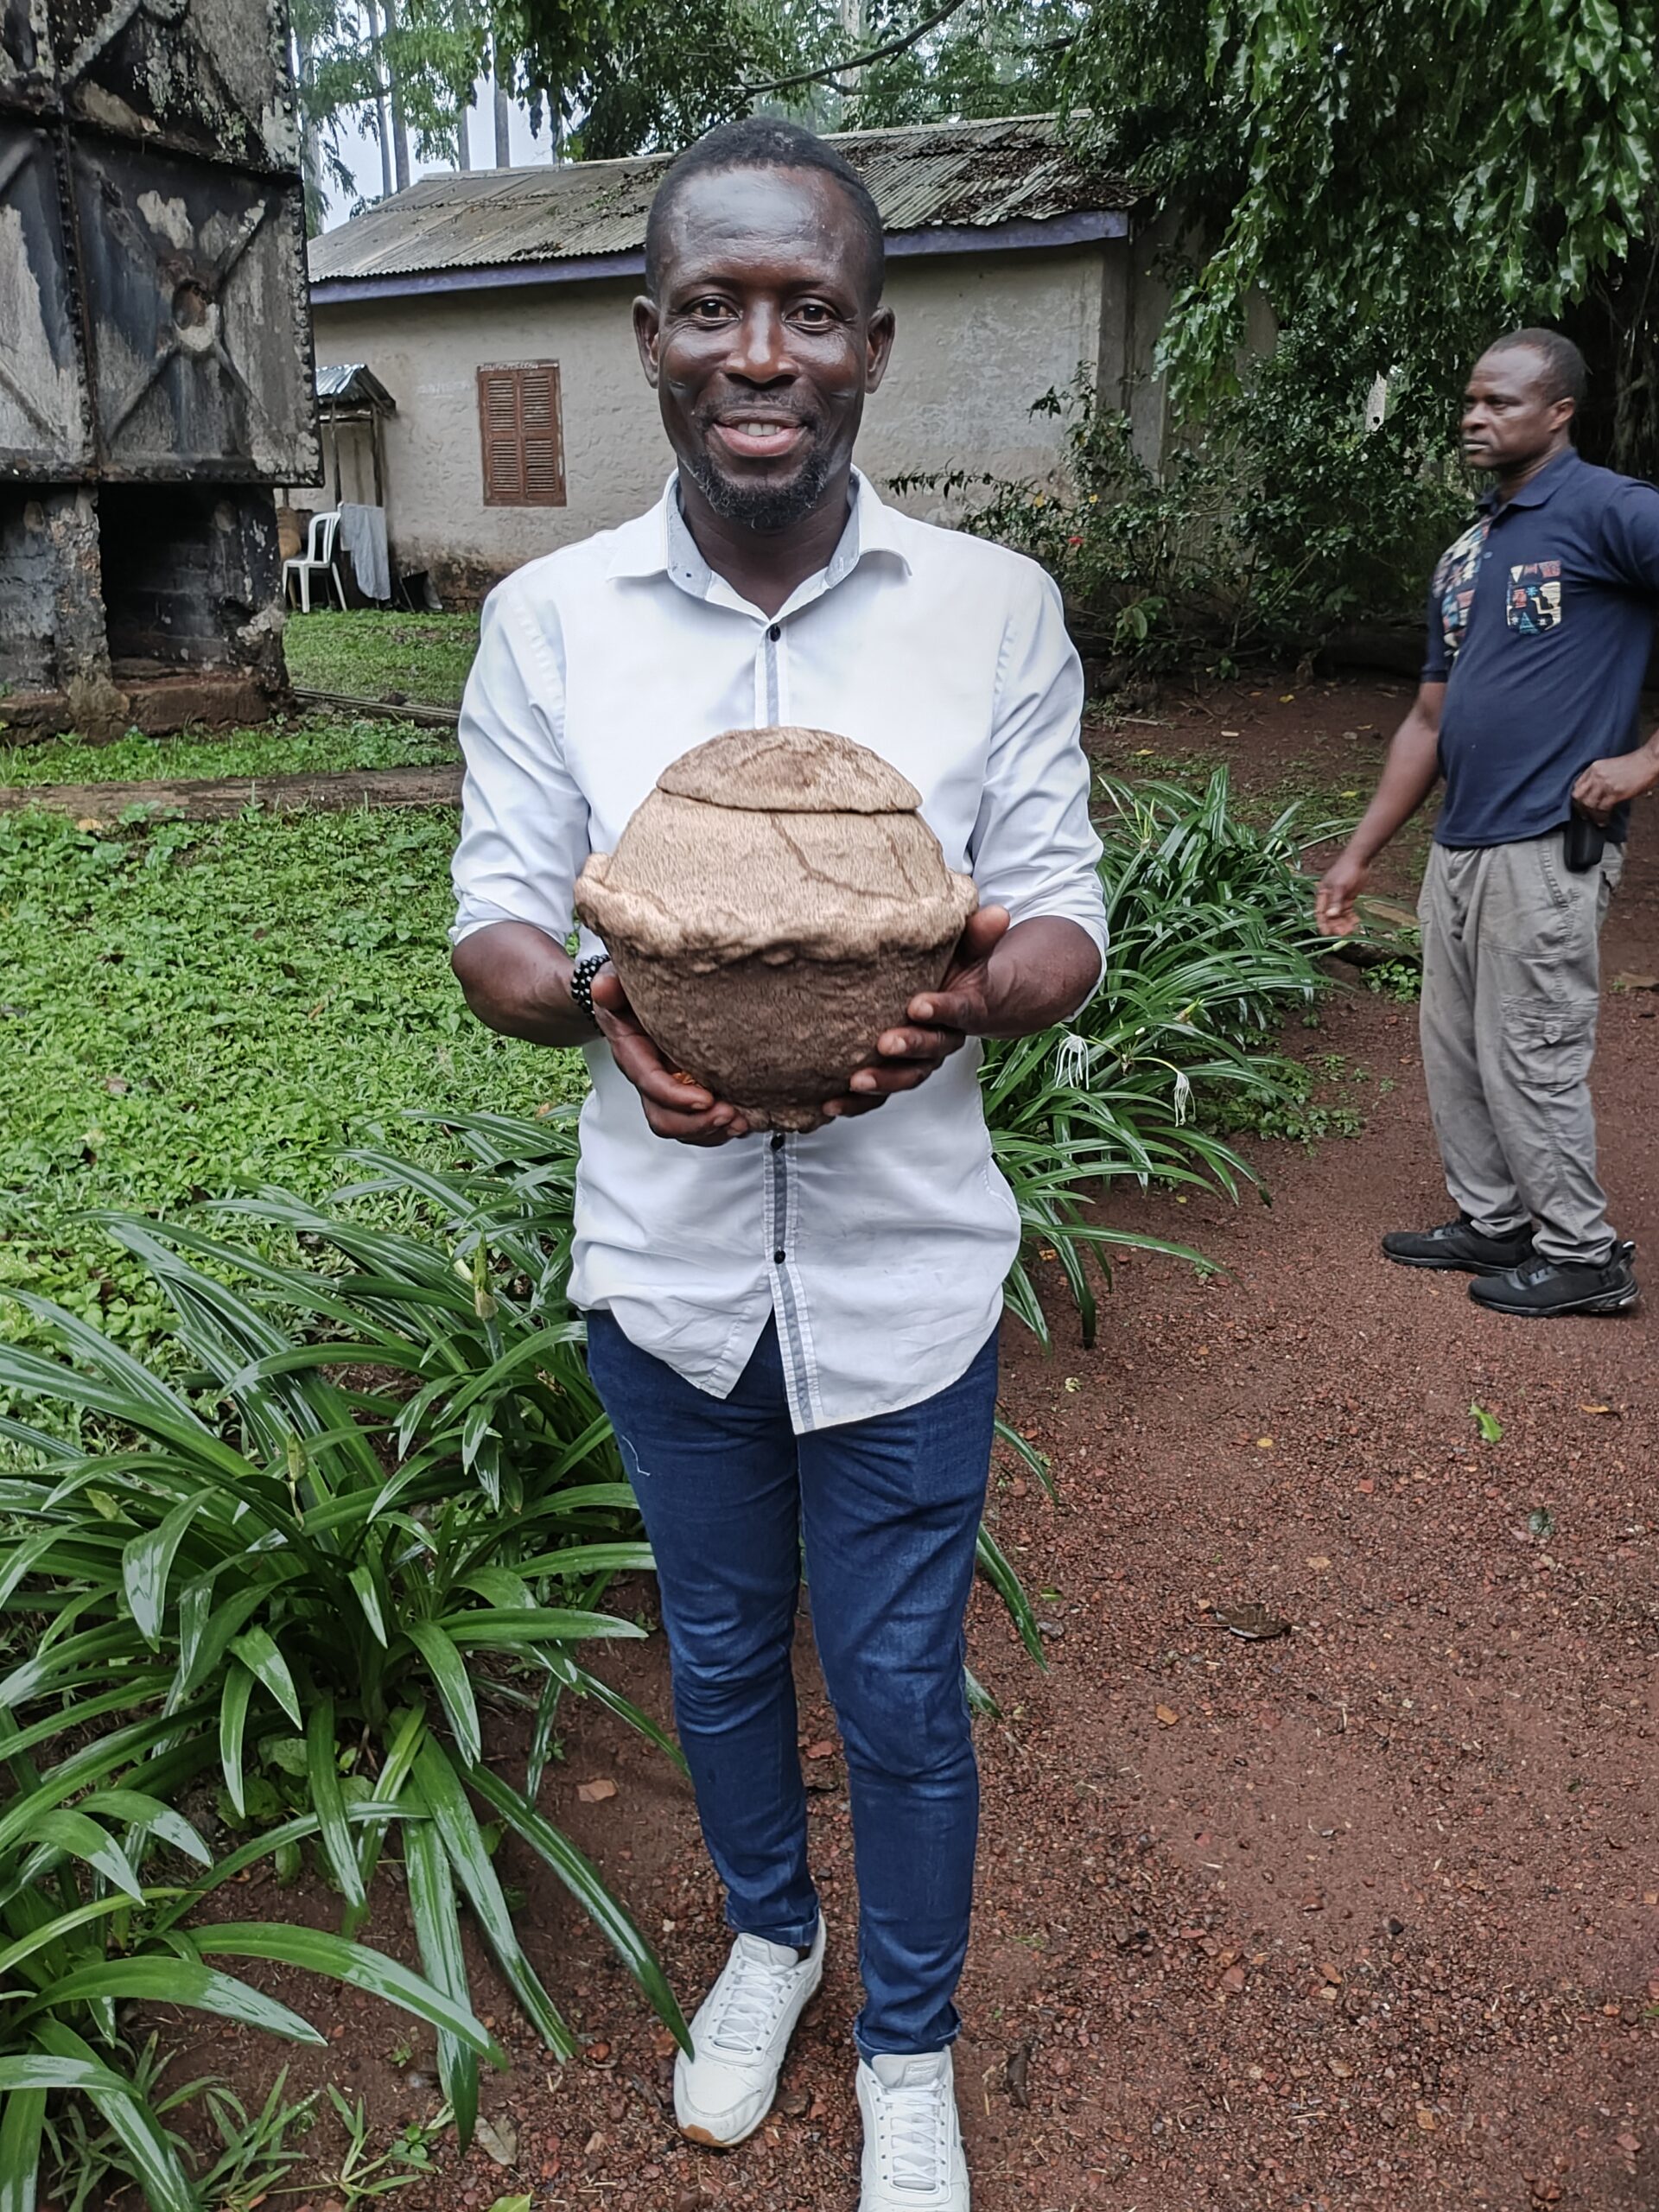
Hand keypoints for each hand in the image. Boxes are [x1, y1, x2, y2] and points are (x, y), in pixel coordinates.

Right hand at [590, 968, 752, 1145]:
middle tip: (729, 1113)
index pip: (650, 1083)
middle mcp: (648, 1077)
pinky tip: (742, 1119)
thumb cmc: (628, 992)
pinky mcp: (686, 1090)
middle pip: (663, 1116)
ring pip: (681, 1126)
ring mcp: (667, 1088)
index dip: (676, 1097)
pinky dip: (719, 1127)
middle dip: (696, 1123)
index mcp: (632, 1053)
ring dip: (712, 1130)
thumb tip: (603, 987)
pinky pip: (697, 1121)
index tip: (706, 1099)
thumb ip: (611, 986)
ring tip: (740, 1121)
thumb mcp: (617, 982)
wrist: (632, 999)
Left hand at [827, 906, 1013, 1118]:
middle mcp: (944, 1041)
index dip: (941, 1010)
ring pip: (905, 1078)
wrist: (966, 1002)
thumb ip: (978, 935)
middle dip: (908, 1049)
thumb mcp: (970, 950)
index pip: (958, 1011)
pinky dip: (857, 1103)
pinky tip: (830, 1104)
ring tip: (855, 1082)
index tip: (919, 1005)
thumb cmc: (960, 971)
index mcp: (965, 1010)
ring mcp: (921, 1061)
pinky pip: (880, 1095)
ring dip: (881, 1083)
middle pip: (930, 1051)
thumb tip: (996, 912)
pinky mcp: (897, 1073)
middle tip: (885, 1044)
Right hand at [1314, 848, 1367, 936]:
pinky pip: (1348, 912)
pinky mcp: (1348, 899)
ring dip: (1344, 923)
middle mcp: (1329, 899)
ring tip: (1351, 930)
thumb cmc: (1346, 870)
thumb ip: (1336, 902)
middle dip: (1335, 925)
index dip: (1322, 923)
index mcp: (1323, 895)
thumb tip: (1331, 916)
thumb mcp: (1340, 886)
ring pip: (1339, 916)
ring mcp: (1339, 899)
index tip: (1326, 933)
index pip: (1320, 913)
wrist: (1359, 860)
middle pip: (1330, 916)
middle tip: (1343, 933)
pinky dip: (1351, 918)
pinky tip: (1356, 922)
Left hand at [1572, 750, 1658, 824]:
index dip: (1578, 797)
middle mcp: (1597, 775)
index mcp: (1595, 767)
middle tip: (1585, 815)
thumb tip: (1596, 793)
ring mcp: (1605, 783)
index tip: (1580, 804)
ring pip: (1588, 804)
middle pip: (1579, 795)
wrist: (1649, 760)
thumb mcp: (1610, 766)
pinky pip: (1602, 809)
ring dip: (1591, 815)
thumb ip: (1600, 778)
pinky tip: (1604, 820)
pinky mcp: (1615, 792)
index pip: (1577, 785)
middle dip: (1580, 808)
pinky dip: (1601, 817)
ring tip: (1595, 820)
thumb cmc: (1636, 763)